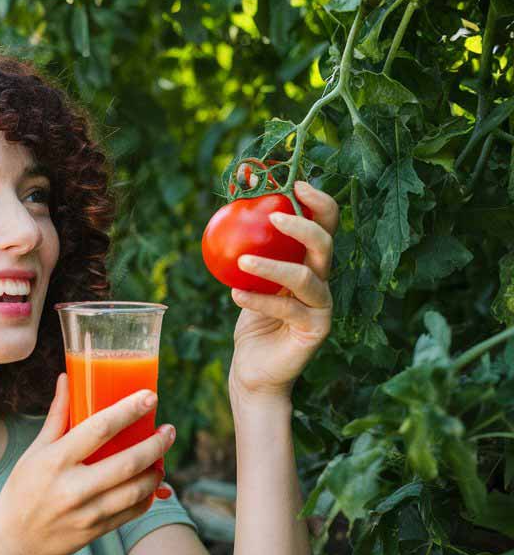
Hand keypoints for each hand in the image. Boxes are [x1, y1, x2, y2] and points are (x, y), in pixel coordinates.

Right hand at [0, 373, 175, 554]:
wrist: (14, 542)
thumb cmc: (22, 490)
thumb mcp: (34, 451)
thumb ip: (57, 416)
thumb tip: (67, 378)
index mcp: (55, 460)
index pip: (99, 428)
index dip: (128, 410)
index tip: (149, 397)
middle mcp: (72, 487)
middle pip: (127, 462)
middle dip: (155, 444)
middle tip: (168, 430)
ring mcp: (87, 512)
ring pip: (136, 490)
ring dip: (156, 471)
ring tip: (161, 458)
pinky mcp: (96, 531)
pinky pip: (132, 512)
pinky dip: (147, 497)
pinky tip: (149, 485)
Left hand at [227, 179, 337, 401]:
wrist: (255, 371)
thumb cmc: (251, 323)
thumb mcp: (247, 282)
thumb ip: (249, 253)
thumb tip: (229, 212)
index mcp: (312, 265)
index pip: (325, 226)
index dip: (318, 202)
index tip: (296, 184)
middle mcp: (323, 283)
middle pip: (325, 244)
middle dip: (303, 224)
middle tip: (272, 215)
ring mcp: (323, 307)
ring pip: (305, 277)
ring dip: (273, 264)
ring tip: (243, 259)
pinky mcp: (315, 330)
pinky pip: (286, 308)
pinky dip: (258, 299)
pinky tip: (235, 293)